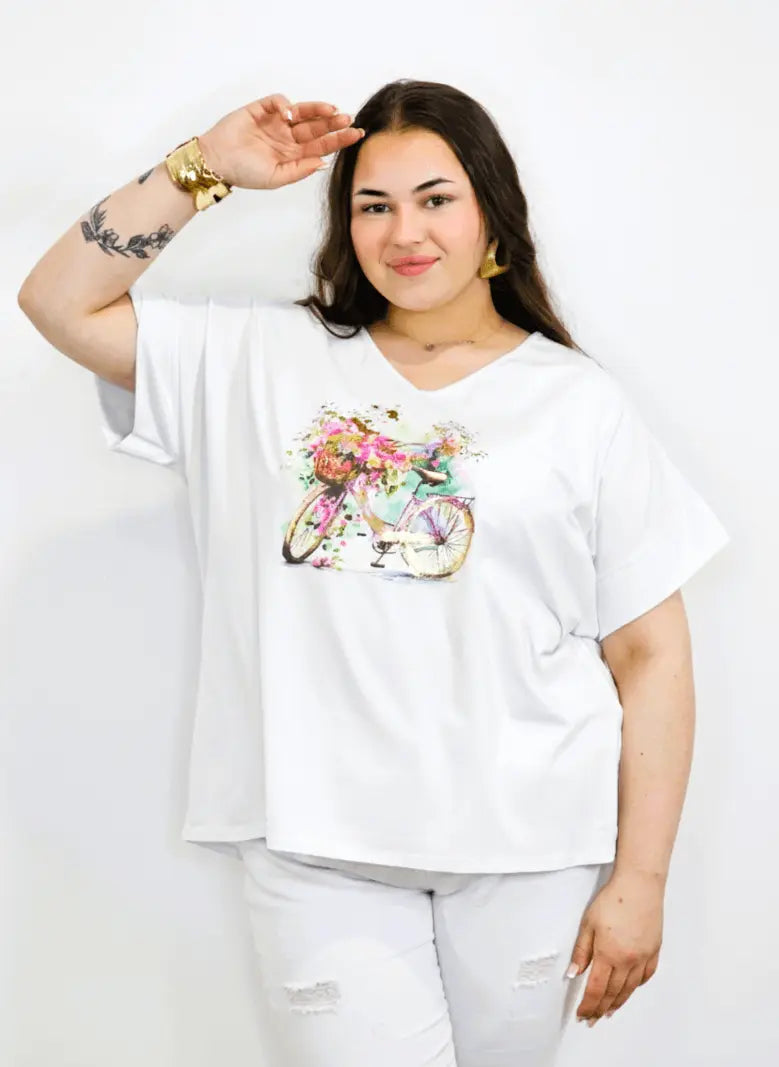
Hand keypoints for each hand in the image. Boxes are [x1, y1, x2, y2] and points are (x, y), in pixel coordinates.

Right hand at [196, 92, 363, 190]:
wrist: (217, 160)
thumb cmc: (244, 172)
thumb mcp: (276, 178)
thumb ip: (299, 170)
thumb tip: (323, 163)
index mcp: (294, 154)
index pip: (321, 145)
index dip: (339, 139)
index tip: (356, 134)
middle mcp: (288, 137)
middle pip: (317, 127)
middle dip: (333, 123)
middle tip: (348, 119)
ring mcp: (276, 121)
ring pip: (303, 112)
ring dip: (318, 110)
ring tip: (331, 110)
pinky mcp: (262, 108)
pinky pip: (278, 101)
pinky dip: (286, 103)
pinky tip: (288, 112)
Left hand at [569, 869, 663, 1024]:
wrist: (639, 886)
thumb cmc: (613, 900)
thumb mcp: (588, 923)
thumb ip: (581, 951)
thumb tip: (573, 973)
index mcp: (609, 954)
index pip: (596, 989)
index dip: (588, 1005)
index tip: (582, 1014)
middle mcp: (628, 961)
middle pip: (612, 993)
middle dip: (600, 1009)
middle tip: (592, 1019)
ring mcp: (643, 958)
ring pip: (629, 989)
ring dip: (617, 1003)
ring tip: (608, 1012)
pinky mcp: (654, 951)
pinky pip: (645, 976)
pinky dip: (635, 987)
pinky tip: (629, 990)